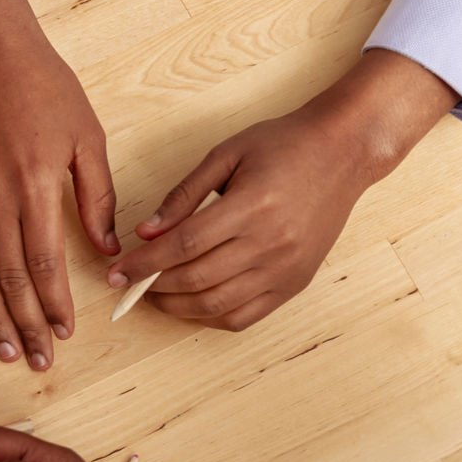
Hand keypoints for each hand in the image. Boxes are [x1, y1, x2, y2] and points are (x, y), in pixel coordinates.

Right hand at [0, 0, 118, 371]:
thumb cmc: (42, 88)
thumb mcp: (85, 135)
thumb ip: (97, 195)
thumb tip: (108, 248)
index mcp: (33, 185)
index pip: (44, 263)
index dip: (55, 304)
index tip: (67, 332)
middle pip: (8, 280)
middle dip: (26, 326)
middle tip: (39, 361)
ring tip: (3, 350)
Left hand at [109, 49, 456, 330]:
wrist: (344, 151)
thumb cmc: (283, 145)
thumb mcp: (225, 155)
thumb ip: (183, 196)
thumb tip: (145, 232)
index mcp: (251, 207)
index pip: (183, 246)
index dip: (144, 263)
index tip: (116, 272)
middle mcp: (272, 243)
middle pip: (197, 278)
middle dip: (152, 286)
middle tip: (127, 283)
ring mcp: (287, 268)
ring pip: (218, 304)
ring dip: (176, 306)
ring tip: (152, 294)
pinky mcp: (296, 282)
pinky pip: (246, 315)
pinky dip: (211, 316)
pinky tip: (190, 303)